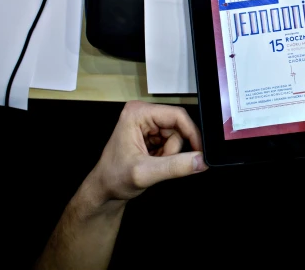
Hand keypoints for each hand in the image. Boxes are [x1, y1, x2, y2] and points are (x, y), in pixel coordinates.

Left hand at [36, 102, 207, 269]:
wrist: (103, 191)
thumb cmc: (114, 178)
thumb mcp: (146, 173)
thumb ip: (176, 166)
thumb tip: (201, 160)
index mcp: (137, 113)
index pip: (177, 115)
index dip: (192, 133)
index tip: (200, 152)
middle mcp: (142, 114)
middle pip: (178, 127)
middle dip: (174, 149)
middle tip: (161, 164)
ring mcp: (146, 123)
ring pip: (177, 136)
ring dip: (170, 155)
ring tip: (153, 165)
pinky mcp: (150, 134)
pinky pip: (172, 143)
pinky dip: (167, 156)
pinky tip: (153, 163)